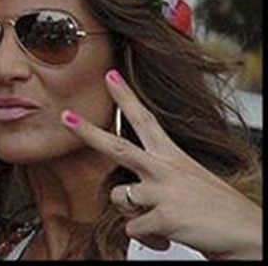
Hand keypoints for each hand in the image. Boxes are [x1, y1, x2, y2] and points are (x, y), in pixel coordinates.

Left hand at [63, 69, 262, 259]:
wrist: (251, 236)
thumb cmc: (219, 212)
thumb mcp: (189, 184)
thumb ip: (158, 183)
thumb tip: (133, 196)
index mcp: (173, 157)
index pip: (146, 120)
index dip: (126, 97)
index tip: (110, 76)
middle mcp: (166, 169)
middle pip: (117, 146)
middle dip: (87, 131)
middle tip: (65, 116)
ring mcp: (164, 191)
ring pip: (118, 197)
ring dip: (133, 214)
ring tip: (160, 219)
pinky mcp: (165, 215)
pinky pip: (134, 229)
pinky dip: (149, 239)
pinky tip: (169, 236)